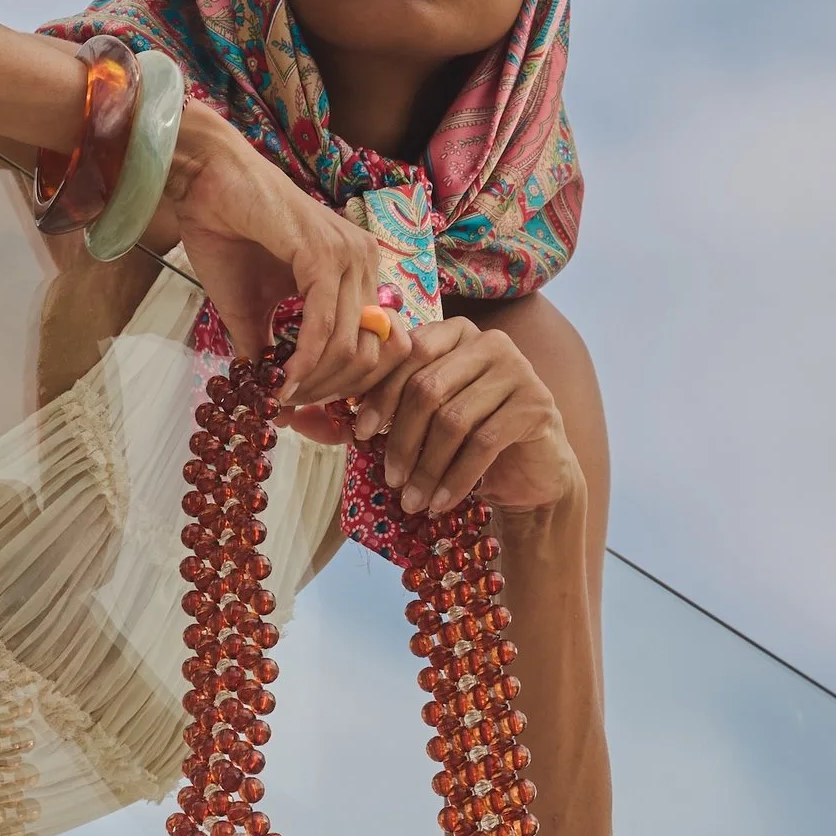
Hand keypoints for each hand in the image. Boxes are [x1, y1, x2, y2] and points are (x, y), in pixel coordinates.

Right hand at [150, 106, 413, 411]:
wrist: (204, 183)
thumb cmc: (226, 234)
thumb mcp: (253, 308)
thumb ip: (271, 348)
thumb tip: (275, 396)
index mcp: (356, 272)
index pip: (378, 346)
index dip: (346, 385)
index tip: (305, 403)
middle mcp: (364, 263)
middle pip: (371, 355)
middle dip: (330, 391)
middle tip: (291, 404)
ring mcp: (350, 256)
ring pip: (350, 346)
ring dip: (315, 382)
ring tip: (281, 393)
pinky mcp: (325, 254)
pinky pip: (325, 326)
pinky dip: (306, 362)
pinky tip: (283, 380)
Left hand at [342, 314, 582, 519]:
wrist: (531, 471)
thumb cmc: (465, 441)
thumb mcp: (417, 422)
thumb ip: (368, 414)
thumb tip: (299, 417)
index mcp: (454, 332)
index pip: (406, 354)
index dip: (378, 395)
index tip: (359, 434)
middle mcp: (489, 342)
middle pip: (427, 387)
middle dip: (401, 439)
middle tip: (388, 478)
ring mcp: (518, 370)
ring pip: (453, 419)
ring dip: (426, 467)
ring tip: (411, 500)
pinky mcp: (536, 404)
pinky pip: (484, 443)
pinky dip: (455, 478)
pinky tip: (440, 502)